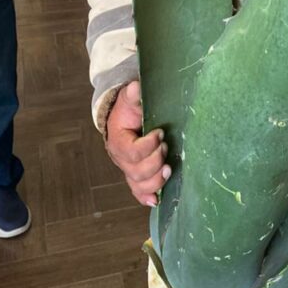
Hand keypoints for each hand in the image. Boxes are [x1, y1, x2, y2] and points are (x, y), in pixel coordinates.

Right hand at [105, 80, 170, 205]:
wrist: (123, 121)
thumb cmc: (128, 111)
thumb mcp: (129, 100)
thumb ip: (132, 95)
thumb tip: (135, 86)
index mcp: (118, 142)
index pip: (131, 152)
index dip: (148, 145)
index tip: (160, 132)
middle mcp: (122, 160)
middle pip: (137, 172)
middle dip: (155, 161)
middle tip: (166, 146)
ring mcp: (129, 170)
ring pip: (139, 184)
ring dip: (156, 180)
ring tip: (169, 168)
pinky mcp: (136, 176)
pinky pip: (139, 192)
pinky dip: (147, 197)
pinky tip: (156, 200)